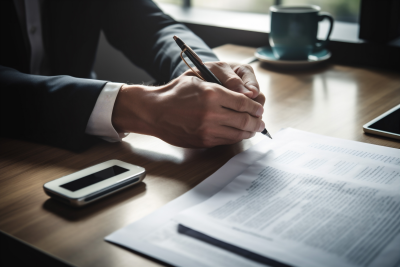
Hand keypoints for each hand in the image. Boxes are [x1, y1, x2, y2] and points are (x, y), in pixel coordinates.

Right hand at [112, 70, 264, 147]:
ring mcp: (207, 130)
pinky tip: (239, 133)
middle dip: (257, 121)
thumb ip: (222, 87)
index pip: (244, 103)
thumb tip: (246, 98)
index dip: (255, 107)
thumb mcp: (199, 80)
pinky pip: (226, 141)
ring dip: (250, 131)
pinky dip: (236, 137)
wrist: (154, 112)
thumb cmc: (175, 93)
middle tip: (261, 121)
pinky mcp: (204, 141)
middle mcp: (212, 113)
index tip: (259, 108)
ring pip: (238, 133)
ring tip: (254, 128)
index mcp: (212, 94)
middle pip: (245, 120)